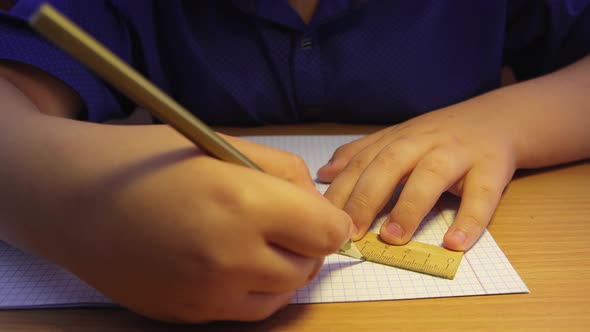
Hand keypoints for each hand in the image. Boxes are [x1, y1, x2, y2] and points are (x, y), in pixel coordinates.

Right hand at [21, 124, 351, 322]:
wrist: (74, 199)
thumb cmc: (148, 160)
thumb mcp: (223, 145)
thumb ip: (284, 172)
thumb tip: (320, 207)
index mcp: (242, 203)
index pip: (325, 231)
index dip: (330, 220)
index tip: (319, 214)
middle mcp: (230, 257)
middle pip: (308, 266)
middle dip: (306, 244)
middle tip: (285, 223)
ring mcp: (208, 294)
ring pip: (282, 294)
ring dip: (284, 270)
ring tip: (258, 243)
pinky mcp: (189, 314)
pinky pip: (246, 310)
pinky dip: (253, 289)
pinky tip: (233, 262)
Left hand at [317, 103, 517, 250]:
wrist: (499, 118)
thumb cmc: (440, 136)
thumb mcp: (399, 138)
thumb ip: (362, 154)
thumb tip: (325, 173)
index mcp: (398, 139)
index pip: (363, 163)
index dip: (343, 190)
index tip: (324, 218)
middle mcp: (424, 143)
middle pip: (391, 165)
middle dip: (367, 197)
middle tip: (351, 232)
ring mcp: (458, 153)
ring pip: (431, 176)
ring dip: (410, 207)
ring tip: (393, 238)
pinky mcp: (492, 167)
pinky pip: (482, 195)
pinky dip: (470, 220)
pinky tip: (455, 243)